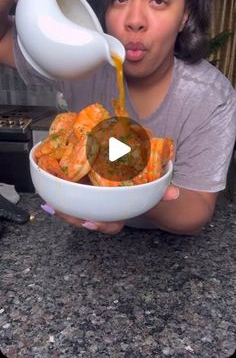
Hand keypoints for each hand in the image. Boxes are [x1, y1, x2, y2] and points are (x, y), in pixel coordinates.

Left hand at [41, 184, 178, 235]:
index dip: (100, 226)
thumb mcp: (150, 189)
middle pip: (86, 220)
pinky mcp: (80, 192)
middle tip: (61, 212)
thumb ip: (161, 191)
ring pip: (75, 212)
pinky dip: (58, 195)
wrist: (132, 180)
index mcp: (117, 213)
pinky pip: (68, 199)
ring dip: (62, 209)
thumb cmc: (139, 188)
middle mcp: (102, 211)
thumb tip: (174, 193)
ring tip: (51, 204)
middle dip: (73, 218)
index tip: (92, 223)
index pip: (109, 225)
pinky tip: (48, 193)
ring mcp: (90, 203)